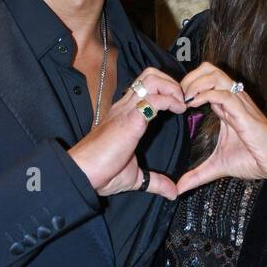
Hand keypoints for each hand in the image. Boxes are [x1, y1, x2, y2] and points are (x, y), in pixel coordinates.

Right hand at [68, 67, 184, 198]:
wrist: (85, 173)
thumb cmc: (102, 173)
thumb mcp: (135, 177)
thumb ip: (155, 181)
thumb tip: (172, 192)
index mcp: (125, 115)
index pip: (146, 87)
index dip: (166, 90)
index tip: (179, 106)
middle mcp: (125, 107)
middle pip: (150, 74)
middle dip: (171, 82)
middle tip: (182, 101)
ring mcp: (127, 110)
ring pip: (152, 79)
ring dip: (172, 88)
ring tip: (181, 104)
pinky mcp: (131, 117)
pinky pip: (155, 98)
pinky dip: (171, 99)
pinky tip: (179, 110)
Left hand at [176, 61, 266, 195]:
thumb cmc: (256, 160)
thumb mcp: (218, 167)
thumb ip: (198, 175)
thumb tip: (179, 188)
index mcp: (227, 107)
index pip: (205, 82)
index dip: (188, 86)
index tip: (175, 102)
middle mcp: (234, 100)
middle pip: (209, 69)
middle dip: (189, 78)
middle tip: (177, 97)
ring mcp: (240, 104)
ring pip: (215, 76)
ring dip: (195, 83)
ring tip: (184, 99)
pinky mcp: (245, 114)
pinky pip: (223, 94)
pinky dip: (205, 95)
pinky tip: (193, 105)